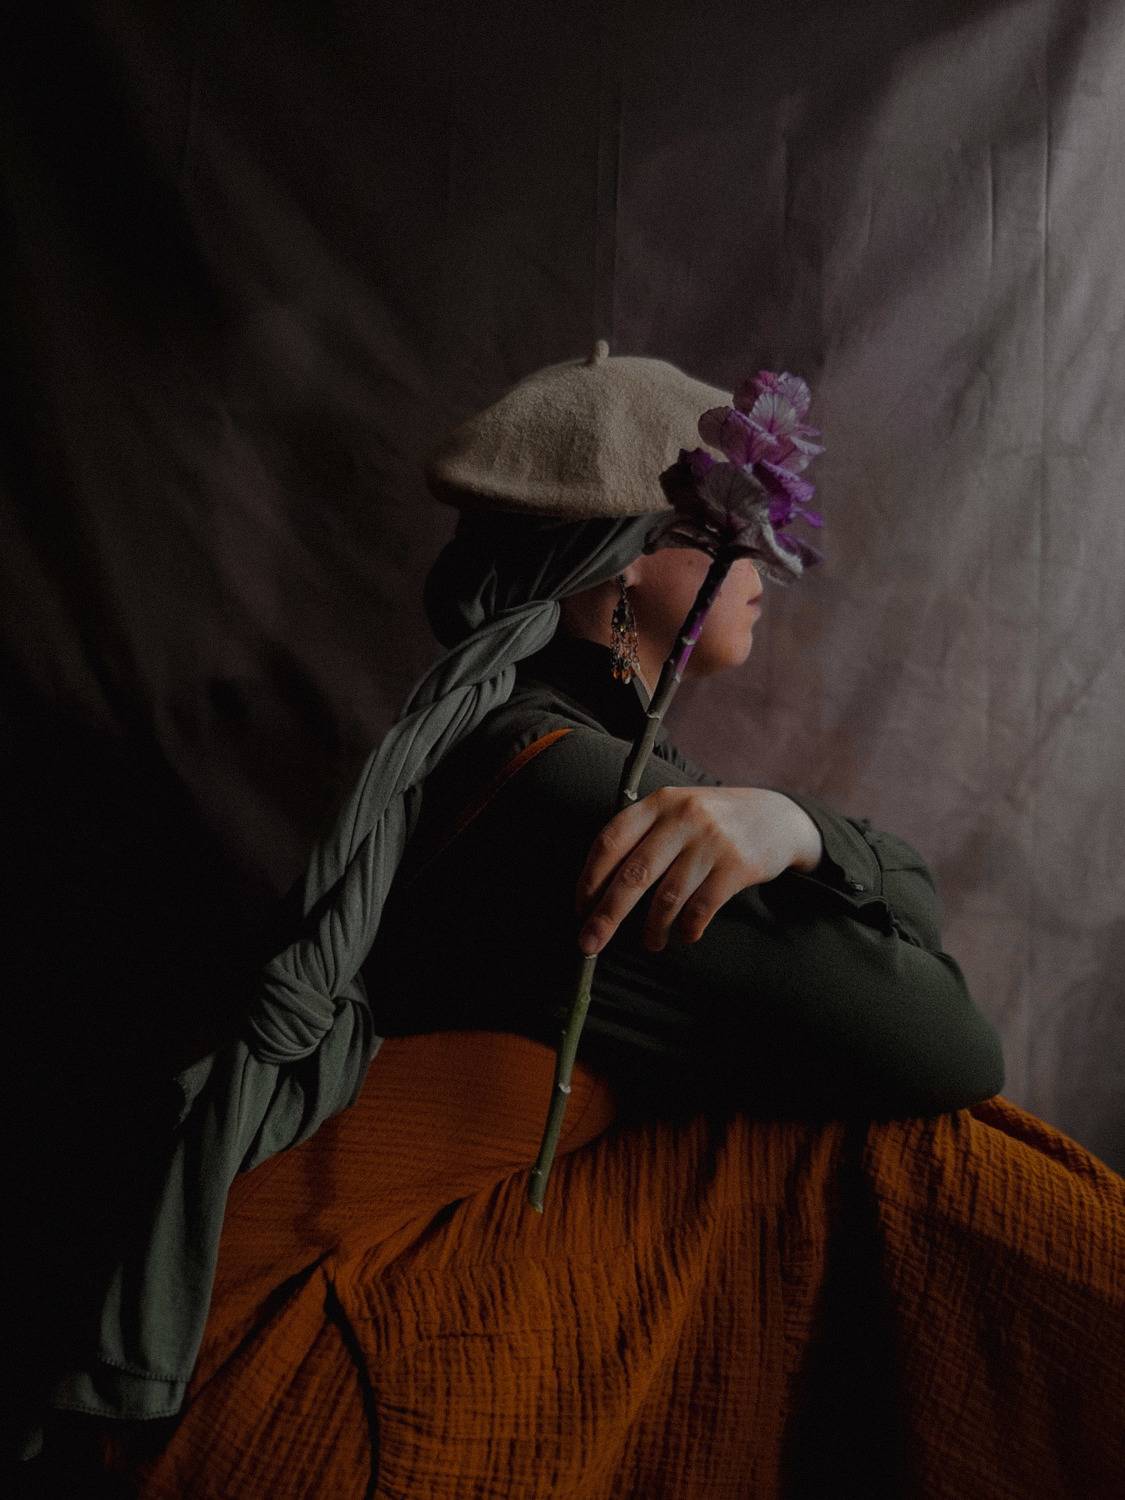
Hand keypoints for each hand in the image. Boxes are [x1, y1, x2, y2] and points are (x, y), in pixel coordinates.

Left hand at [575, 786, 822, 954]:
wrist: (777, 817)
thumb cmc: (711, 823)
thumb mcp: (675, 812)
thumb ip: (641, 837)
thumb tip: (598, 892)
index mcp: (658, 803)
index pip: (610, 841)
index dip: (589, 879)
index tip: (580, 909)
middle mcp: (682, 817)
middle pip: (634, 874)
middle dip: (607, 915)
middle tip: (589, 944)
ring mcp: (711, 841)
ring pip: (667, 898)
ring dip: (652, 929)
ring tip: (651, 942)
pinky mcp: (737, 865)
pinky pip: (700, 909)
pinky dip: (687, 929)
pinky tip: (685, 934)